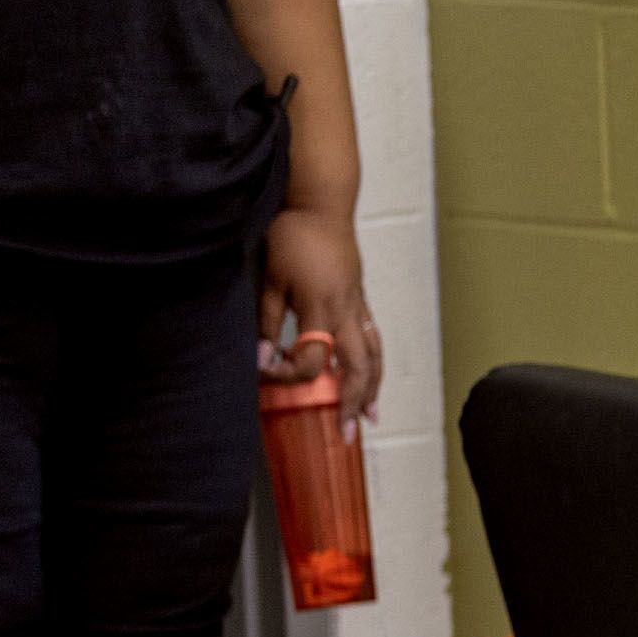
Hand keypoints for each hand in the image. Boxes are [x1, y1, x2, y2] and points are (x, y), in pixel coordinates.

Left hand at [257, 204, 381, 435]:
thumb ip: (266, 320)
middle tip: (347, 433)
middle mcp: (346, 312)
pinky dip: (375, 365)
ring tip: (371, 416)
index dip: (289, 374)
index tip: (267, 372)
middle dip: (353, 403)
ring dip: (373, 390)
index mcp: (322, 307)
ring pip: (374, 357)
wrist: (321, 203)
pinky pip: (374, 340)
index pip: (311, 359)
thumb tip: (262, 358)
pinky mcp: (361, 300)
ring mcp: (358, 307)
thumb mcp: (269, 277)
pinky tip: (371, 377)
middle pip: (358, 369)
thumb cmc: (293, 233)